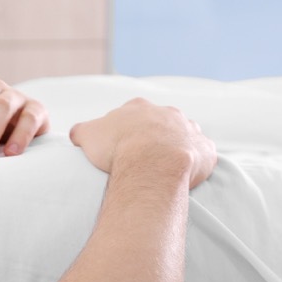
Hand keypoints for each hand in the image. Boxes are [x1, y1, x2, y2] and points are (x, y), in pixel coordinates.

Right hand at [68, 98, 216, 188]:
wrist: (153, 163)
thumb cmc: (119, 148)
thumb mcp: (88, 136)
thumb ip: (82, 131)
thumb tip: (77, 134)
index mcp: (139, 107)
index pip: (131, 114)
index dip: (125, 130)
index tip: (120, 145)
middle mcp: (167, 113)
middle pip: (160, 122)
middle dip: (154, 136)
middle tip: (143, 158)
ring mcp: (189, 129)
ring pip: (184, 135)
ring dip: (177, 146)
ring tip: (166, 167)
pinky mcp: (205, 149)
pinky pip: (202, 153)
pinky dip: (196, 161)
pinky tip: (187, 174)